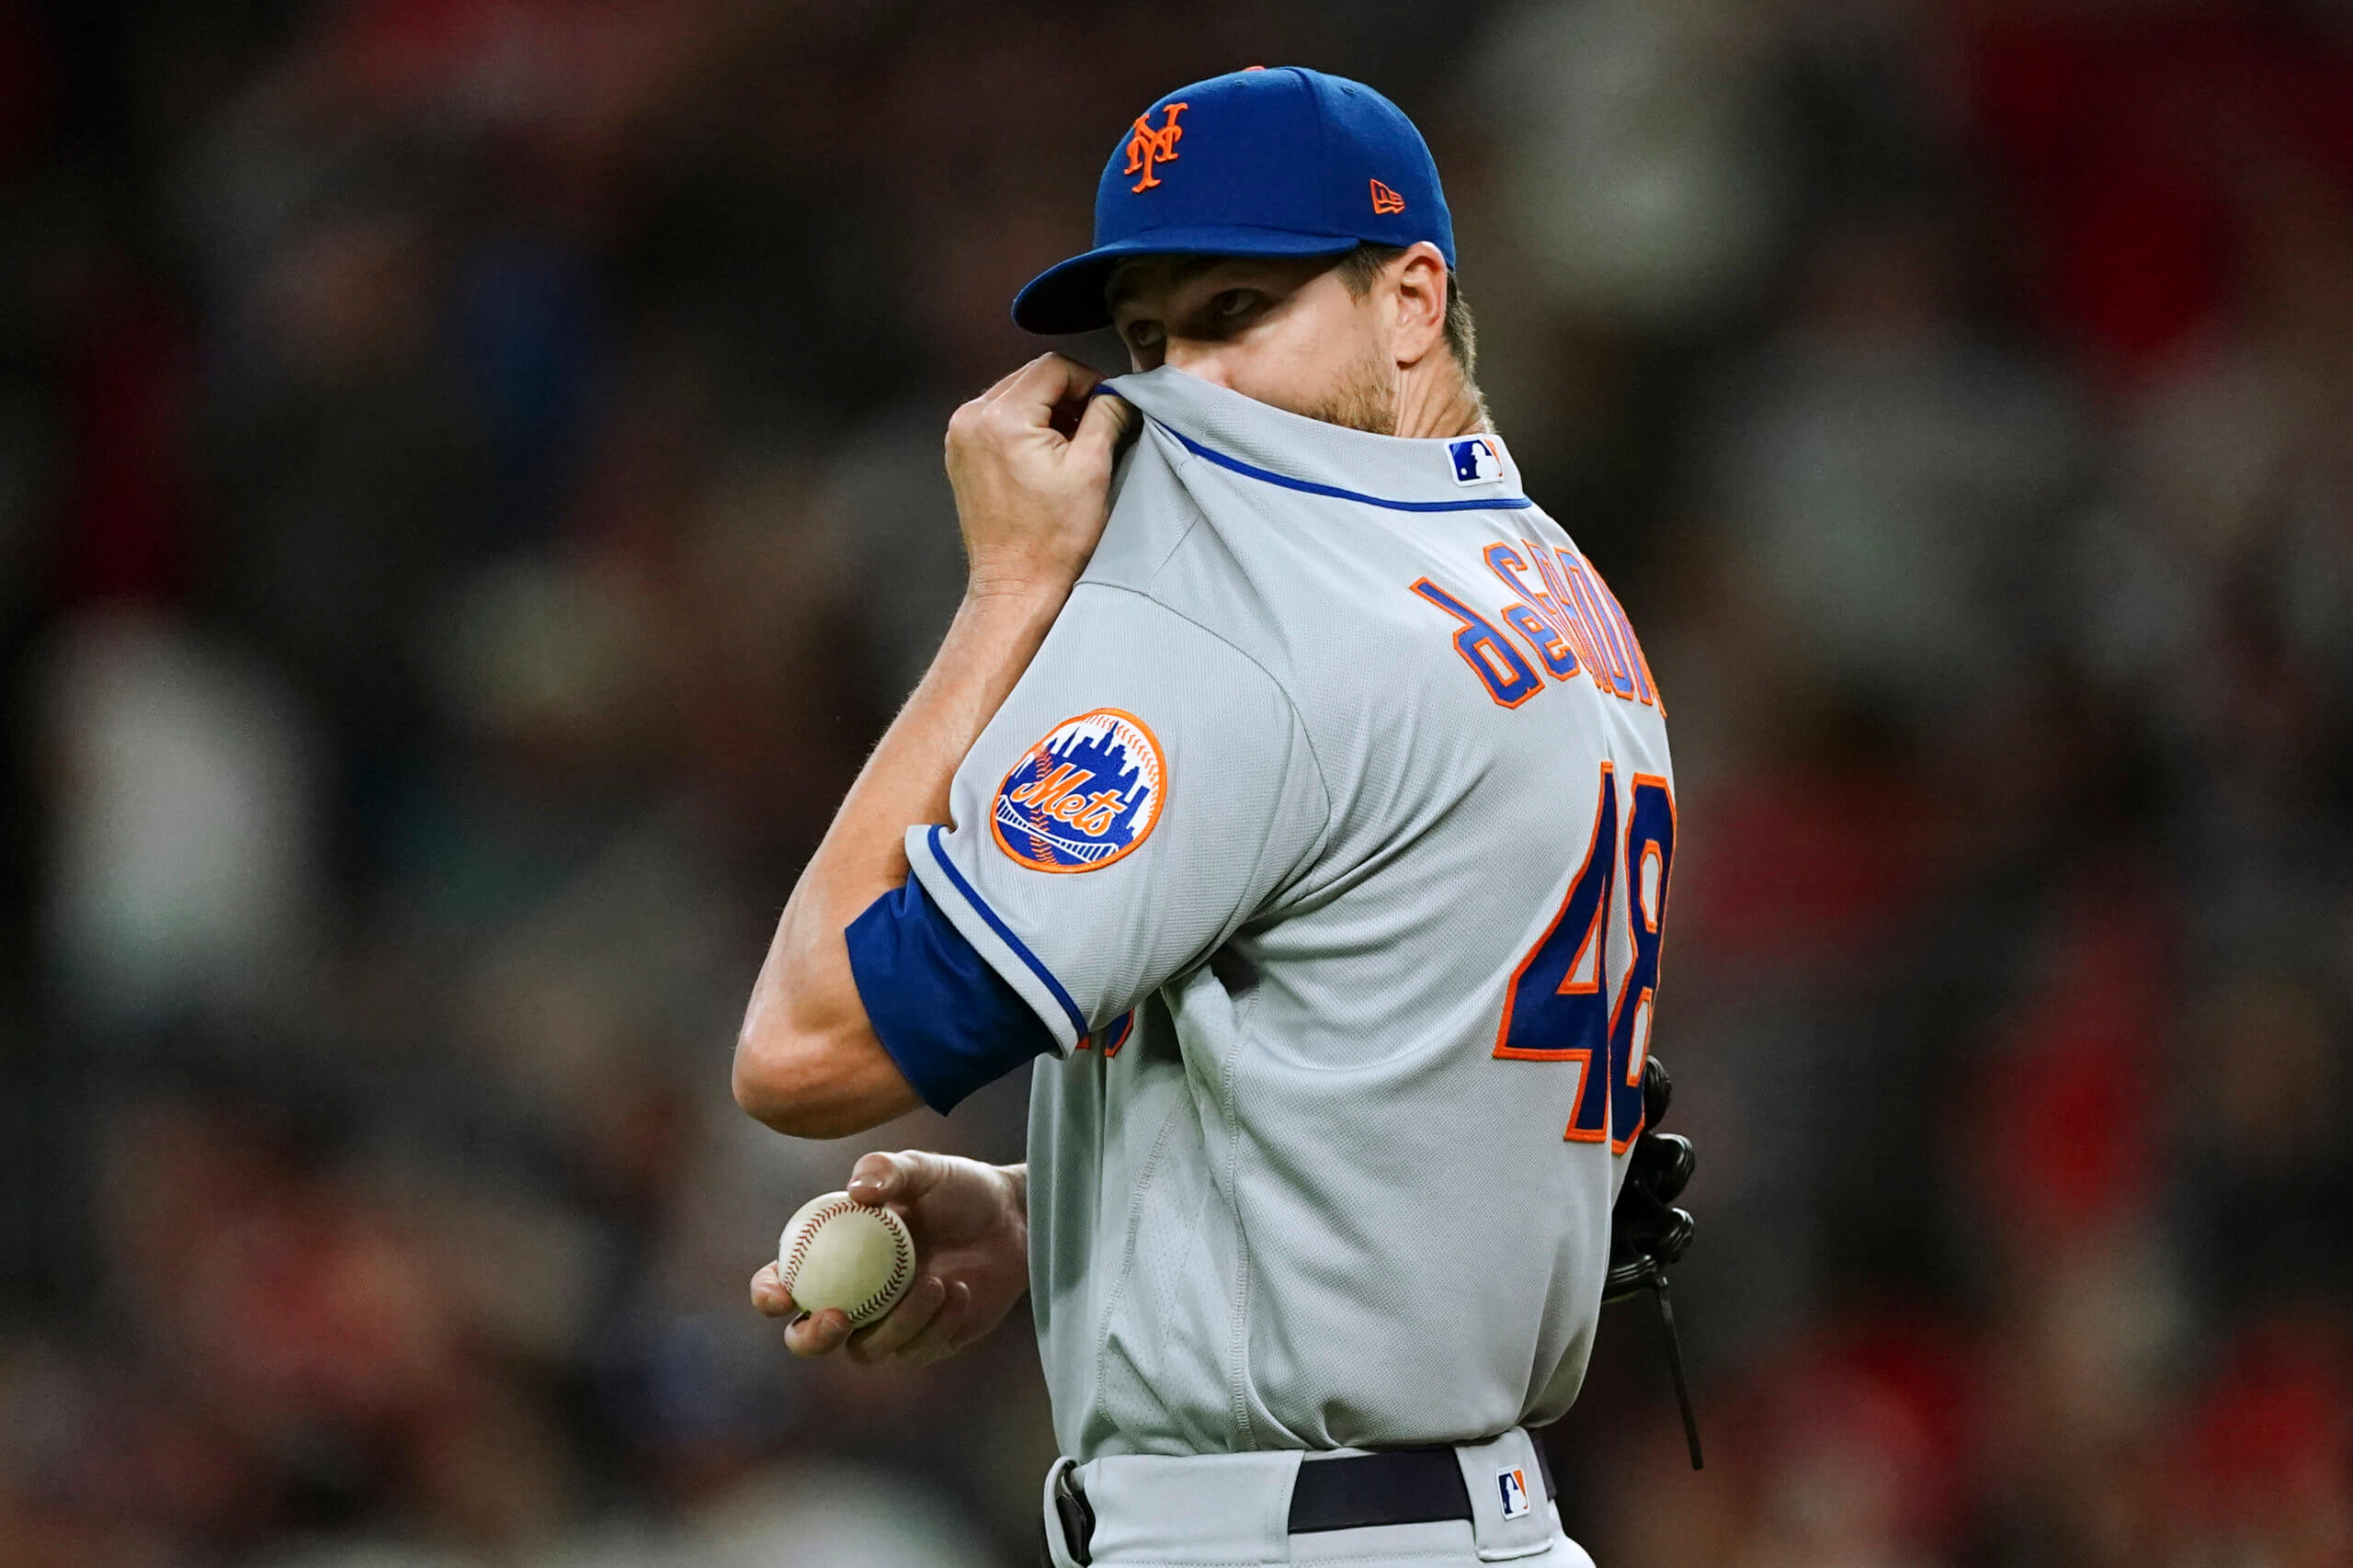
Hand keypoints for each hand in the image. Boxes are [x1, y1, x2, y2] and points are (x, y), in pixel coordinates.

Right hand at [750, 1151, 1028, 1365]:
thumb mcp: (924, 1169)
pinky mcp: (925, 1343)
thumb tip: (856, 1190)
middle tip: (839, 1316)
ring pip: (867, 1350)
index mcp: (831, 1255)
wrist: (1013, 1219)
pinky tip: (961, 1290)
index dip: (769, 1294)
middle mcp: (851, 1296)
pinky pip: (916, 1350)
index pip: (782, 1281)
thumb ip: (888, 1171)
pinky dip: (936, 1323)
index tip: (783, 1292)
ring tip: (936, 1280)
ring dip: (897, 1323)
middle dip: (812, 1338)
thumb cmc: (957, 1188)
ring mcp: (886, 1325)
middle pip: (807, 1339)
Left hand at [944, 353, 1137, 601]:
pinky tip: (1048, 454)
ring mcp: (961, 437)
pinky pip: (998, 418)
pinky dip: (1026, 425)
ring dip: (1048, 409)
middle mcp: (971, 420)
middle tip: (1096, 424)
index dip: (1090, 379)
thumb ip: (1107, 416)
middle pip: (1031, 377)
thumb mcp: (1092, 469)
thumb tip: (1118, 393)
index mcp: (1001, 419)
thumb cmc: (1052, 541)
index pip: (1053, 367)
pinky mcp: (961, 454)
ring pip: (1015, 395)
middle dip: (1069, 394)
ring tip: (1073, 443)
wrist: (1017, 586)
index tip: (1109, 403)